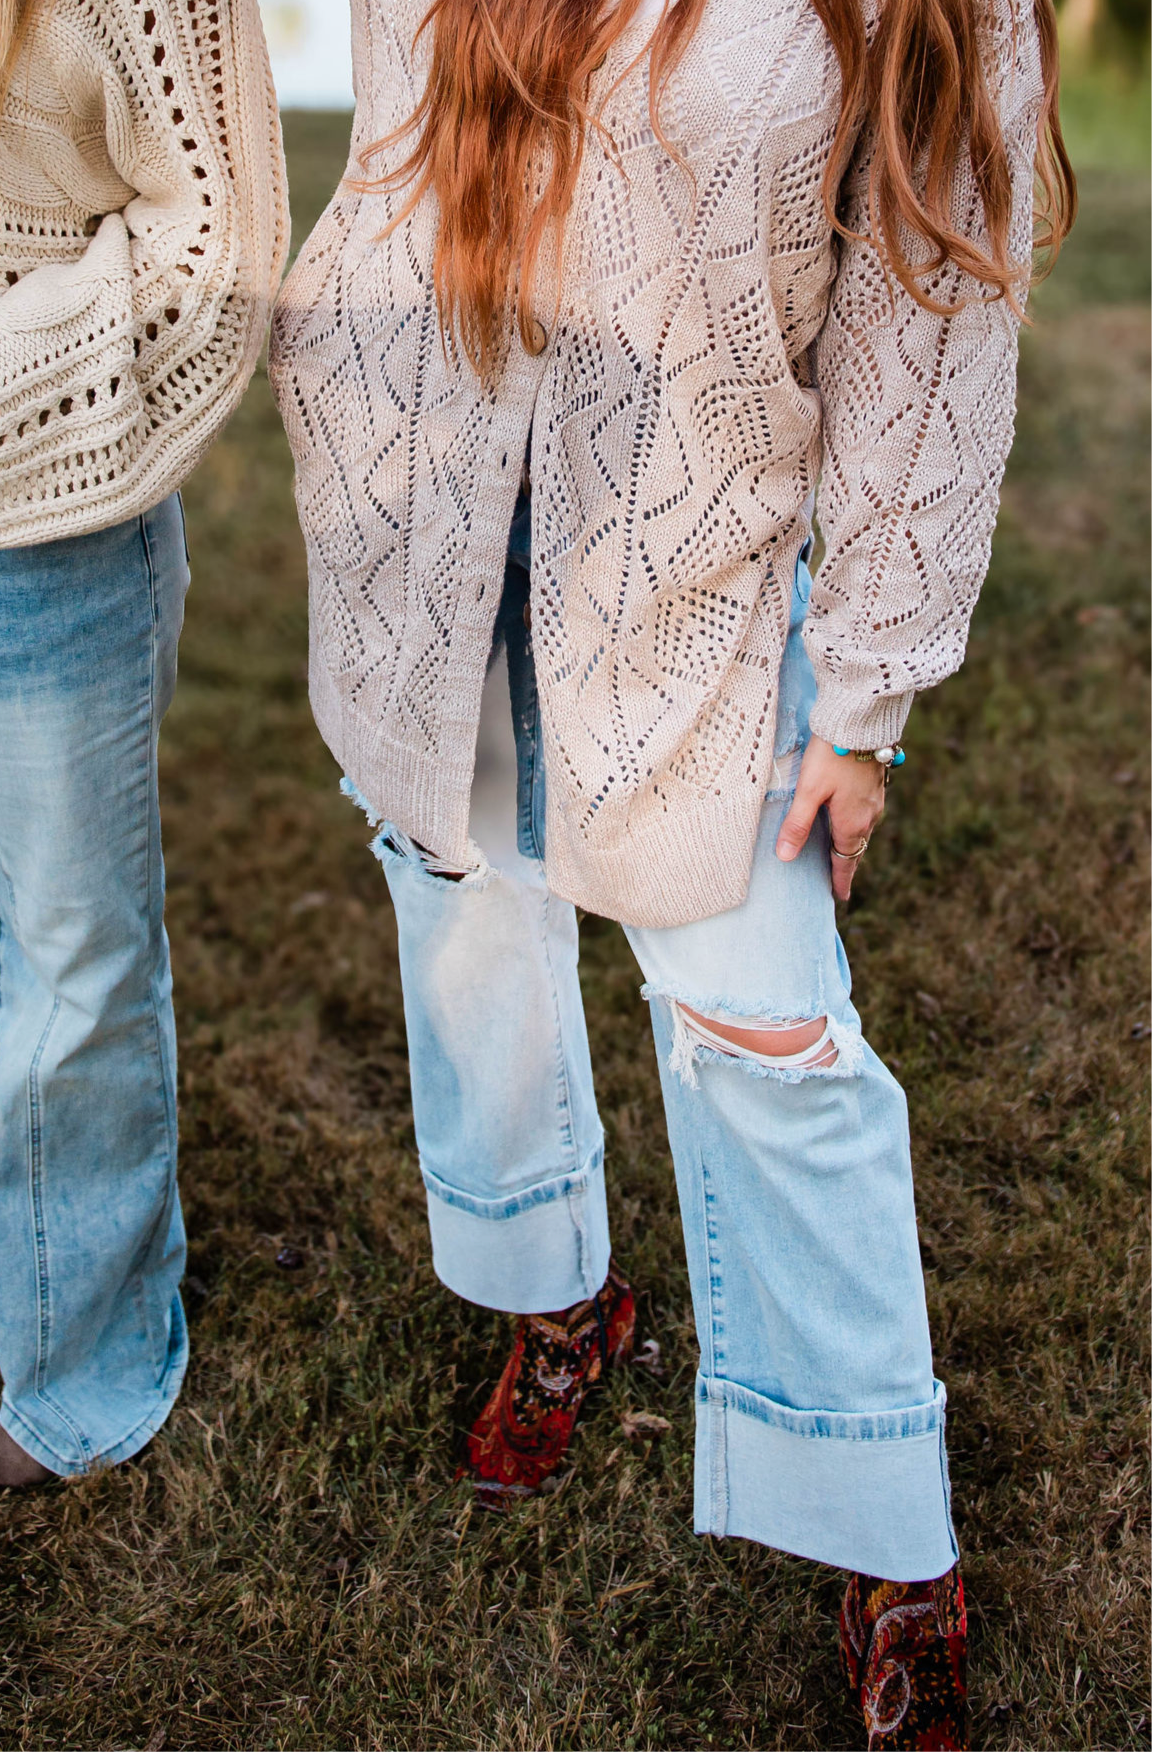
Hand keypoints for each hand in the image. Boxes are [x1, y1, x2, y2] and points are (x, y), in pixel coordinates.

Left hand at [775, 735, 886, 901]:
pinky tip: (846, 816)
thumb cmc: (833, 755)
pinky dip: (855, 824)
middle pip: (855, 847)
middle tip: (836, 879)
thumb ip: (797, 824)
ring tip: (839, 851)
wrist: (861, 722)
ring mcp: (875, 799)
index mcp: (853, 823)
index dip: (841, 880)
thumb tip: (785, 857)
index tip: (840, 896)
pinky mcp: (875, 783)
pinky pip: (866, 813)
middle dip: (845, 863)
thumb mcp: (809, 791)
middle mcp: (869, 815)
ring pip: (862, 829)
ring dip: (851, 843)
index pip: (846, 861)